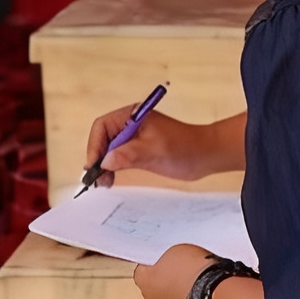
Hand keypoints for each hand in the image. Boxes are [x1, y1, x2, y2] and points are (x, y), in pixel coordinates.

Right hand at [84, 104, 244, 185]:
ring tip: (104, 183)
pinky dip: (112, 168)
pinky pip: (118, 157)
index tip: (94, 166)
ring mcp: (134, 137)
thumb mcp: (154, 151)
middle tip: (96, 179)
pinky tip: (111, 179)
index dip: (94, 146)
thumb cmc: (184, 147)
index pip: (102, 126)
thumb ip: (128, 154)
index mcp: (132, 115)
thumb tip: (105, 161)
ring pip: (108, 149)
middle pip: (102, 138)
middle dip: (97, 158)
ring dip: (103, 165)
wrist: (206, 155)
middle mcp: (130, 123)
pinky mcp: (139, 150)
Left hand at [133, 242, 212, 298]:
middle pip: (154, 286)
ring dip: (176, 293)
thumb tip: (169, 259)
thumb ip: (166, 257)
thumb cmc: (190, 269)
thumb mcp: (175, 250)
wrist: (211, 291)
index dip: (154, 263)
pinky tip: (199, 293)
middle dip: (165, 279)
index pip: (142, 270)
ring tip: (193, 281)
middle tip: (179, 269)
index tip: (164, 258)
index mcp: (143, 280)